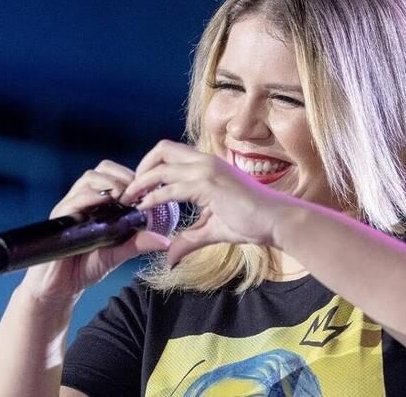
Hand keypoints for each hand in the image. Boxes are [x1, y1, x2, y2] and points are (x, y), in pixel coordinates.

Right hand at [18, 160, 171, 303]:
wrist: (59, 287)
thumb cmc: (86, 267)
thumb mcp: (118, 253)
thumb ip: (138, 243)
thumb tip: (165, 240)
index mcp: (98, 203)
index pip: (114, 175)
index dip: (131, 177)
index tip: (148, 189)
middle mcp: (83, 200)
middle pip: (102, 170)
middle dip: (122, 176)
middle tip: (136, 192)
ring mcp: (70, 207)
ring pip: (89, 179)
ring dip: (110, 183)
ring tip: (124, 197)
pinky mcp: (59, 218)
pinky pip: (74, 200)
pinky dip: (92, 198)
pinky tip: (106, 205)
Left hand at [119, 140, 293, 265]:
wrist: (276, 221)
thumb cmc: (252, 222)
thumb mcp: (213, 229)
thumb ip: (189, 239)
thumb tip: (170, 256)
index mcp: (208, 165)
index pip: (171, 155)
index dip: (150, 168)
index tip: (138, 189)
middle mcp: (206, 161)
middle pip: (161, 150)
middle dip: (141, 167)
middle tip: (129, 190)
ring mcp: (207, 170)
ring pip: (161, 165)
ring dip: (140, 181)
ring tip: (128, 198)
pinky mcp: (208, 184)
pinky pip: (170, 187)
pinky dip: (153, 197)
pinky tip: (144, 208)